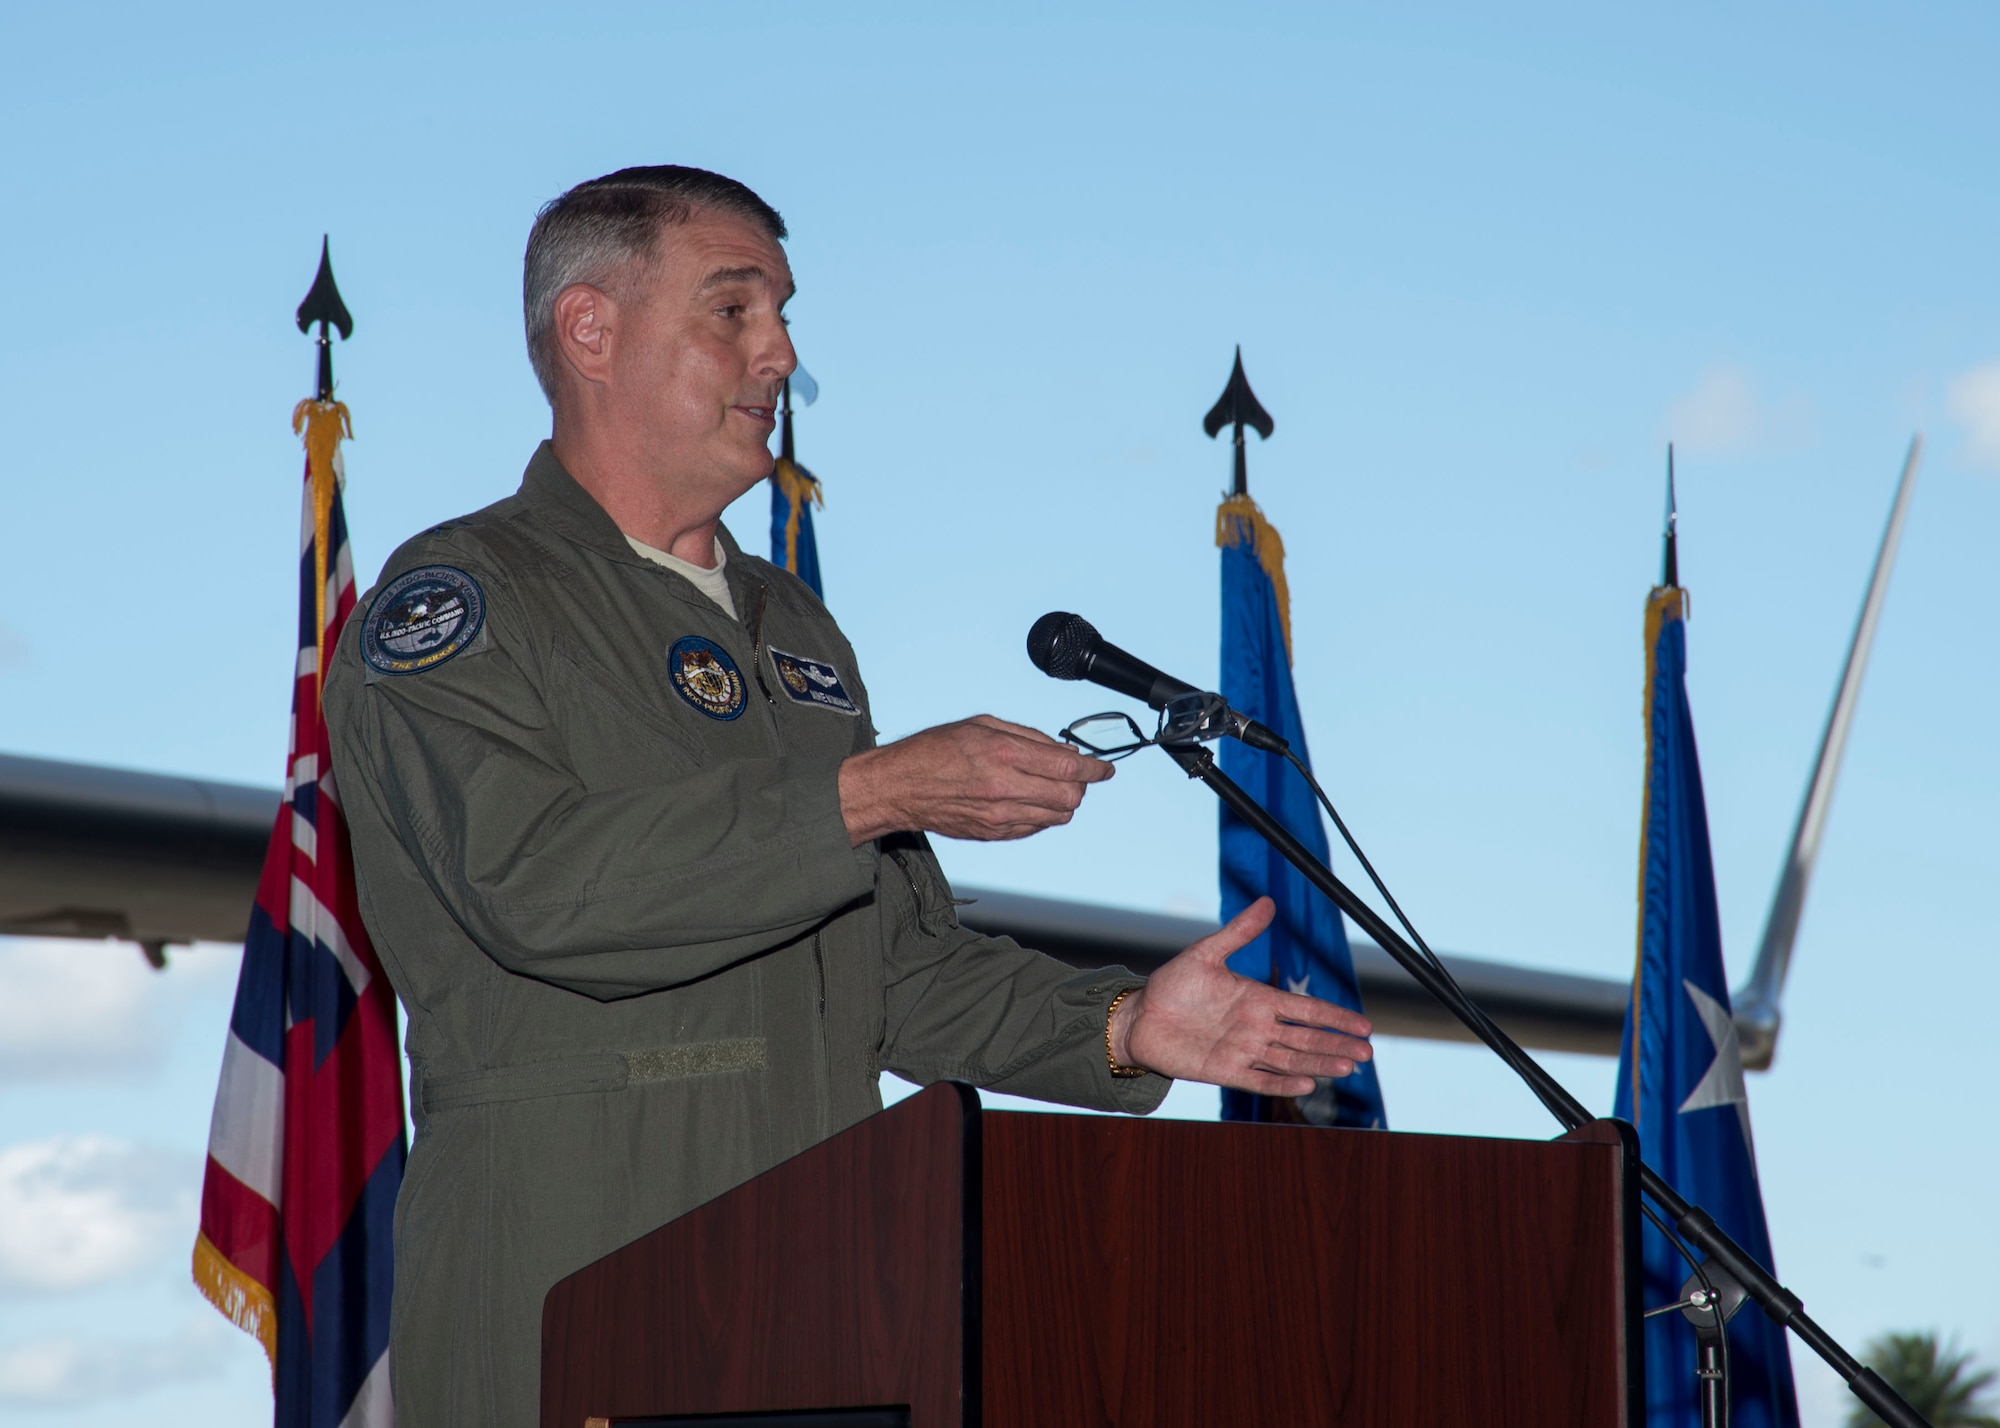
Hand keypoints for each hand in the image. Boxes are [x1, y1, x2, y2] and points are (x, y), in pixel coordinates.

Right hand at [838, 715, 1114, 844]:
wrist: (899, 787)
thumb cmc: (936, 750)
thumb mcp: (982, 725)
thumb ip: (1029, 737)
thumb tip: (1067, 753)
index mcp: (1003, 754)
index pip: (1069, 768)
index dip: (1096, 769)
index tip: (1106, 769)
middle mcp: (1005, 787)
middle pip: (1070, 797)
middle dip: (1081, 787)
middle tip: (1074, 776)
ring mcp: (999, 815)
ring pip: (1057, 816)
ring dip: (1063, 802)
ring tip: (1048, 787)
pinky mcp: (993, 833)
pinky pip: (1036, 829)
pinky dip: (1042, 816)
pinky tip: (1028, 801)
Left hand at [1110, 897, 1373, 1094]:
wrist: (1139, 1017)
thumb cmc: (1173, 985)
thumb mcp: (1206, 953)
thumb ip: (1238, 932)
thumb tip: (1268, 902)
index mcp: (1258, 999)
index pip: (1306, 1010)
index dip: (1335, 1017)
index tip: (1364, 1024)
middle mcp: (1257, 1028)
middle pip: (1306, 1038)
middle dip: (1337, 1044)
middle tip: (1367, 1052)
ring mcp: (1243, 1051)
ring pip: (1290, 1060)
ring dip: (1319, 1063)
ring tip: (1348, 1066)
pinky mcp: (1225, 1070)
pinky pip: (1260, 1079)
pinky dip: (1283, 1083)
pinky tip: (1307, 1084)